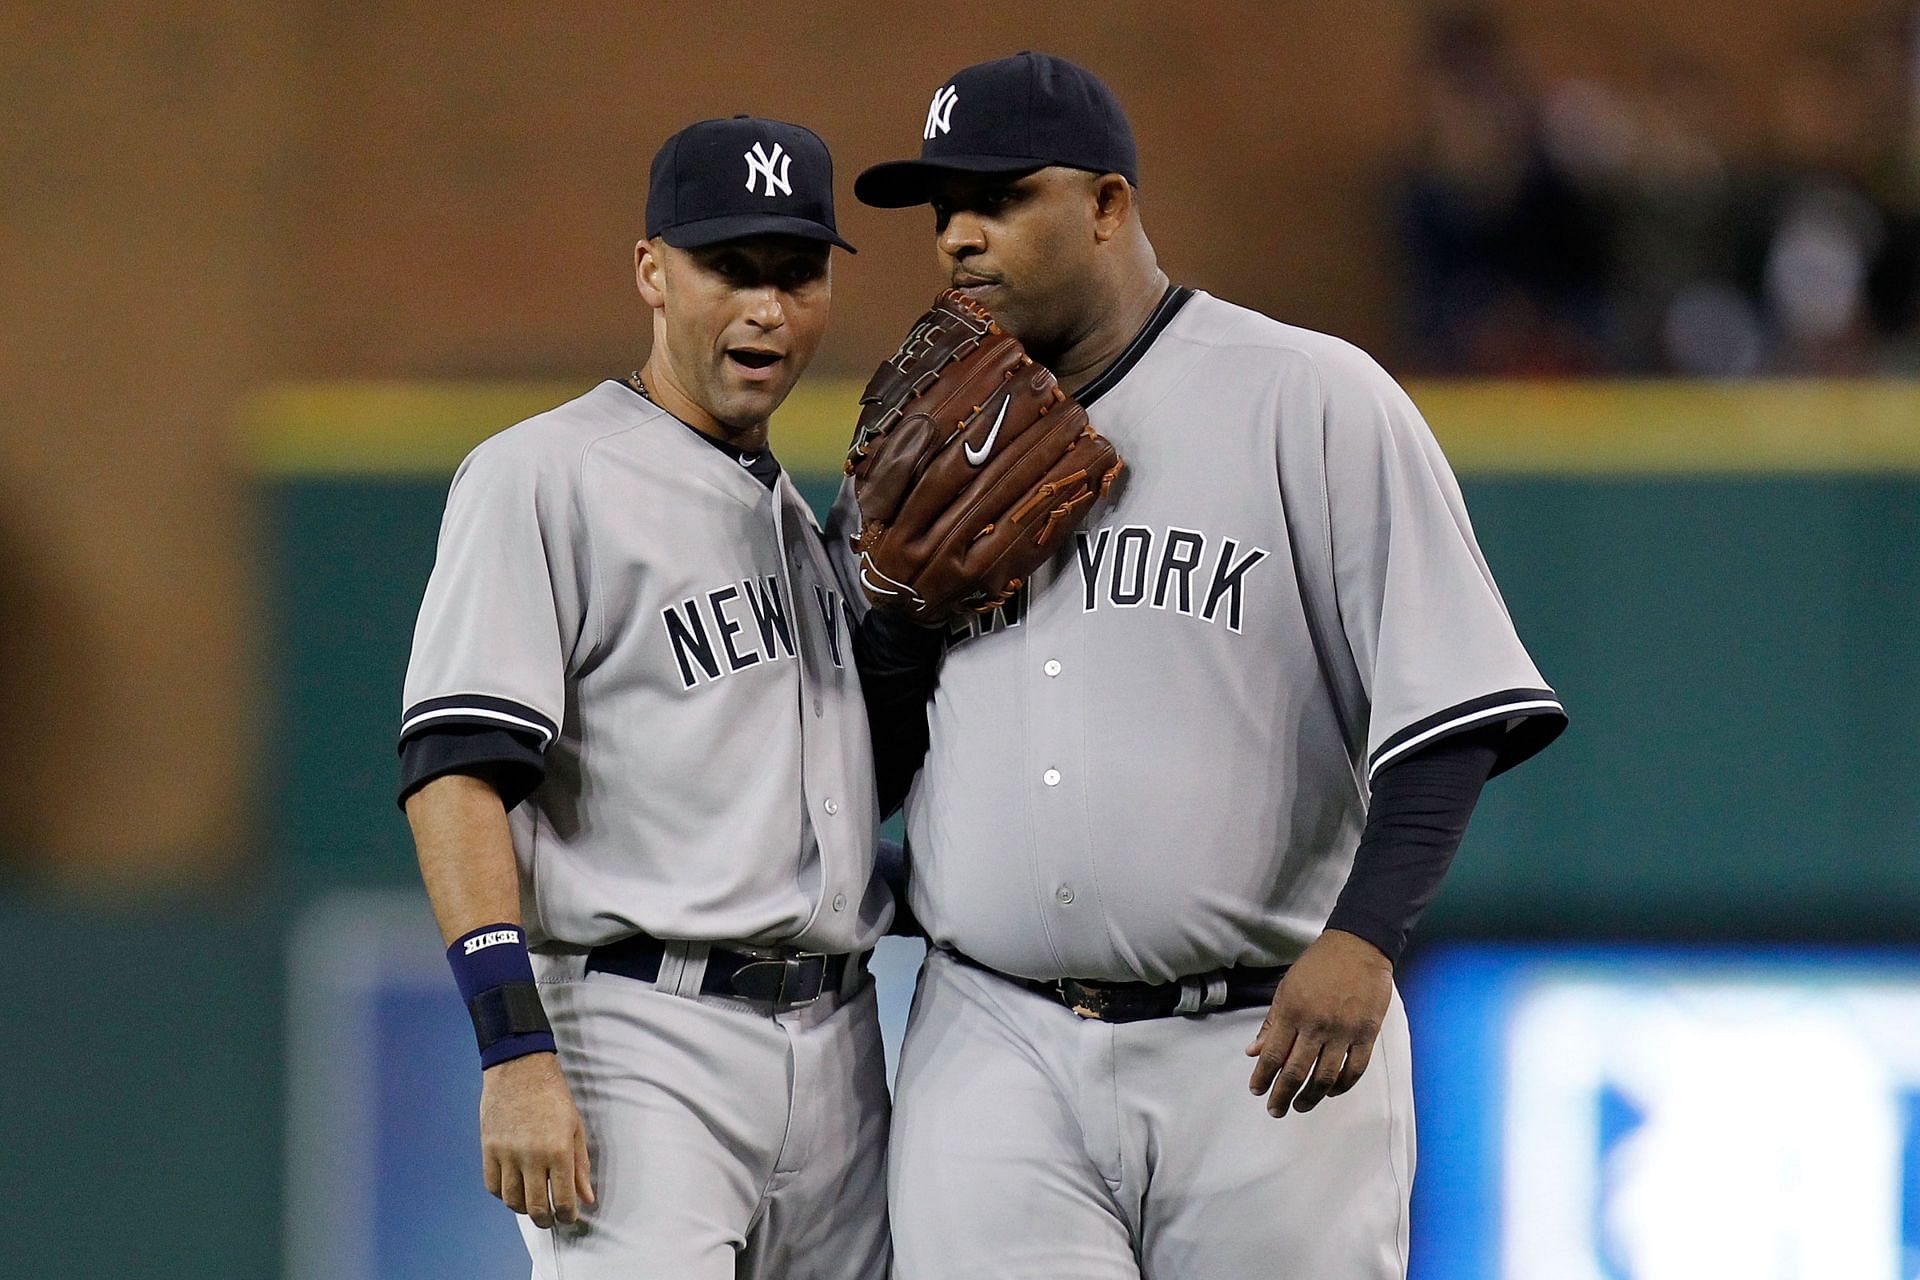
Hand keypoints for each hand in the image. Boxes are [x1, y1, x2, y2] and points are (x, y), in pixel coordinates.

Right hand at [480, 1052, 594, 1227]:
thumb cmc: (553, 1095)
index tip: (569, 1218)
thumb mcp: (575, 1127)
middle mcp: (532, 1156)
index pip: (562, 1199)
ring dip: (523, 1210)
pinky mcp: (488, 1148)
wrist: (520, 1068)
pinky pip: (492, 1185)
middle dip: (546, 1220)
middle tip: (551, 1219)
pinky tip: (514, 1190)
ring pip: (512, 1200)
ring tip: (532, 1206)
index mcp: (558, 1150)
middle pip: (535, 1207)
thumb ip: (580, 1166)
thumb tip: (587, 1198)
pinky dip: (503, 1195)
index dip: (567, 1216)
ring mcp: (507, 1153)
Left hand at [1245, 929, 1392, 1117]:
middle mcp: (1316, 1025)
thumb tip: (1253, 1050)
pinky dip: (1342, 1086)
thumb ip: (1271, 1022)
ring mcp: (1343, 1031)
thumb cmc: (1318, 965)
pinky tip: (1330, 1092)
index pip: (1273, 1054)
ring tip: (1301, 1106)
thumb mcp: (1287, 988)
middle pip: (1296, 1071)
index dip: (1263, 1077)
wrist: (1358, 946)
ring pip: (1325, 1077)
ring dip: (1311, 1097)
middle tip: (1276, 1109)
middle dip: (1282, 1095)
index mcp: (1292, 1011)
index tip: (1257, 1090)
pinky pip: (1354, 1070)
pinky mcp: (1366, 1034)